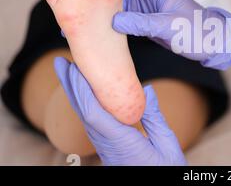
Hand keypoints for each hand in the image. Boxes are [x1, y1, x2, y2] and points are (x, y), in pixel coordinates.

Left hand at [54, 57, 186, 165]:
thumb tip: (147, 90)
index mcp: (122, 142)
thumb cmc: (165, 169)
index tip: (75, 69)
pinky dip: (85, 103)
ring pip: (85, 117)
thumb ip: (154, 118)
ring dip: (76, 93)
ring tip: (70, 72)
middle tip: (61, 63)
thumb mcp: (167, 144)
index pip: (95, 114)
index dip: (83, 90)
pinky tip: (85, 93)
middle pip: (84, 112)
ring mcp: (105, 146)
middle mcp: (107, 144)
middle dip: (71, 86)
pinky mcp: (107, 147)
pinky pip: (91, 122)